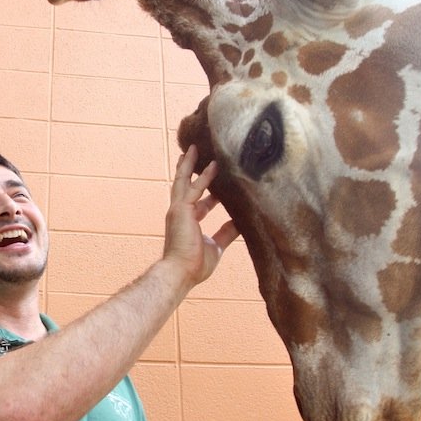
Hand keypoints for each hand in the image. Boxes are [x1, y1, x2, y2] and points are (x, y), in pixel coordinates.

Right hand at [163, 145, 237, 287]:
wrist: (181, 272)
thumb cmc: (195, 265)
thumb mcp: (217, 246)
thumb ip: (227, 233)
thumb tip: (241, 222)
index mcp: (188, 223)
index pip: (199, 204)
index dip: (210, 195)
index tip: (220, 186)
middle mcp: (181, 213)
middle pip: (185, 186)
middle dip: (190, 170)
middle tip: (194, 155)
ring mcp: (179, 210)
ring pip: (183, 181)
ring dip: (189, 164)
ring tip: (194, 148)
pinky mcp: (181, 209)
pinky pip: (193, 187)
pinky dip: (203, 175)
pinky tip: (213, 164)